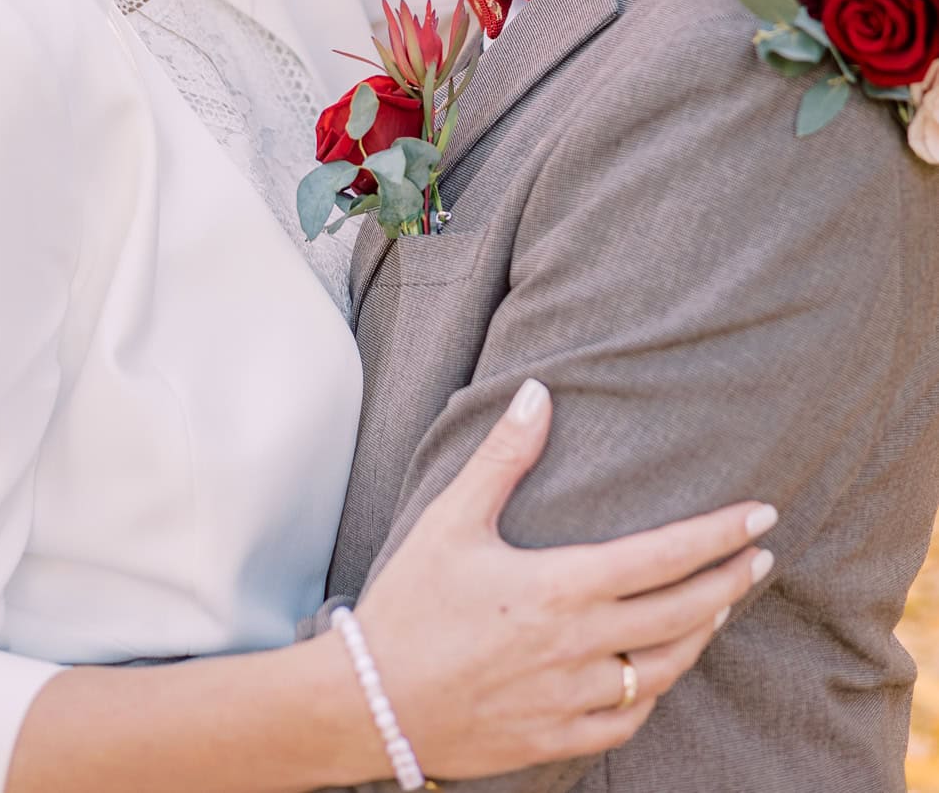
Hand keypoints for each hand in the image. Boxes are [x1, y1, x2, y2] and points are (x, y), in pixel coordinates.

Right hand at [356, 380, 775, 779]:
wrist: (368, 703)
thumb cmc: (408, 604)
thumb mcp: (450, 519)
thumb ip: (503, 456)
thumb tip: (538, 391)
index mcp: (559, 587)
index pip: (663, 556)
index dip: (719, 535)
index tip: (761, 516)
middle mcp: (577, 646)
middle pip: (681, 614)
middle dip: (730, 581)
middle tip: (762, 556)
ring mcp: (571, 699)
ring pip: (663, 670)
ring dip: (700, 634)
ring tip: (720, 604)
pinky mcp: (556, 738)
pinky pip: (628, 720)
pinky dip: (654, 691)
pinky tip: (660, 670)